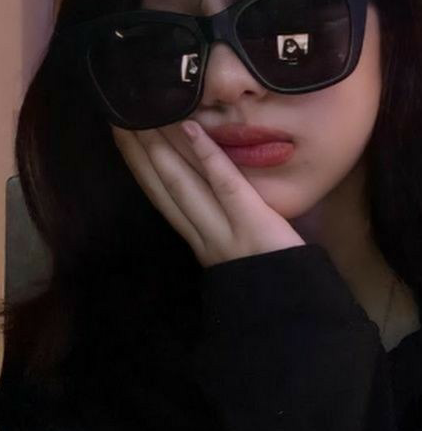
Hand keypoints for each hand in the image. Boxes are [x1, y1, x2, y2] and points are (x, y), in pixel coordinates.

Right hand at [111, 120, 304, 266]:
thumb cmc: (267, 278)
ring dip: (161, 148)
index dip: (140, 167)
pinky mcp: (252, 221)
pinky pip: (225, 185)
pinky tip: (192, 129)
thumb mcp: (231, 254)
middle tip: (121, 116)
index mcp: (198, 240)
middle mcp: (202, 234)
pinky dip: (208, 156)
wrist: (290, 314)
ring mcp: (224, 229)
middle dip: (140, 152)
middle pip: (165, 186)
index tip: (124, 138)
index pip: (162, 197)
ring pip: (184, 184)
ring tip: (145, 116)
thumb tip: (206, 191)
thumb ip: (216, 226)